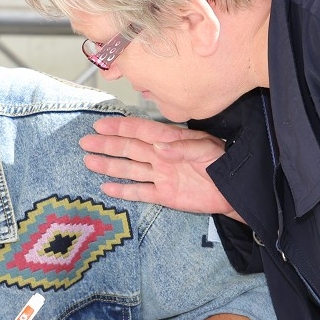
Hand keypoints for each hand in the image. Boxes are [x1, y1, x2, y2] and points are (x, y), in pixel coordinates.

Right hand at [79, 116, 235, 216]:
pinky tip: (107, 186)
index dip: (120, 127)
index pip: (141, 130)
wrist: (234, 191)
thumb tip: (158, 146)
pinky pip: (140, 191)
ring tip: (89, 161)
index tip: (100, 125)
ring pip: (130, 169)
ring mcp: (161, 175)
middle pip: (129, 148)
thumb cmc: (223, 164)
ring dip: (109, 165)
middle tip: (85, 142)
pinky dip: (123, 190)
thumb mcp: (208, 151)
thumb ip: (183, 148)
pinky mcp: (164, 195)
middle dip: (107, 145)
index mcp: (171, 141)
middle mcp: (161, 156)